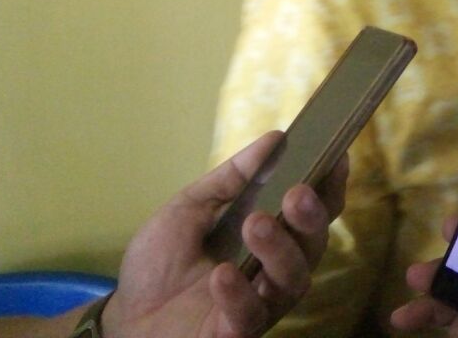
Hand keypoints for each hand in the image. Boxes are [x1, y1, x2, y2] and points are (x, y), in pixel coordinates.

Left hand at [103, 131, 347, 337]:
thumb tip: (275, 138)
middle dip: (310, 217)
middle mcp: (275, 270)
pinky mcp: (235, 334)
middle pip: (314, 244)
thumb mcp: (191, 206)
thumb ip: (232, 177)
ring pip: (292, 280)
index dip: (330, 186)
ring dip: (279, 249)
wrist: (122, 317)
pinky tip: (221, 274)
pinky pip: (251, 316)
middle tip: (295, 194)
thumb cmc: (160, 263)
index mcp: (272, 236)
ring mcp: (260, 304)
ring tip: (255, 223)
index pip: (314, 211)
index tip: (334, 157)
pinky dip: (239, 293)